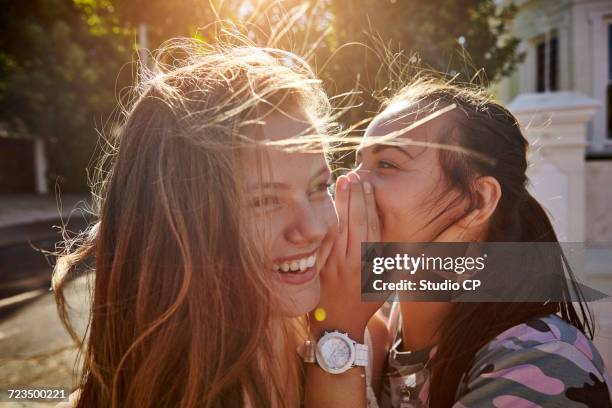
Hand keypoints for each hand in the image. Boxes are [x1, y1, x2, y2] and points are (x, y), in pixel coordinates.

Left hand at [310, 173, 383, 342]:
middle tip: (353, 175)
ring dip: (340, 203)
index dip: (371, 205)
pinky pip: (323, 240)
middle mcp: (353, 263)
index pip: (372, 227)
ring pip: (338, 227)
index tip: (368, 185)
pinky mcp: (319, 266)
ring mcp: (333, 264)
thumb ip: (395, 262)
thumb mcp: (386, 285)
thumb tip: (410, 241)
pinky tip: (325, 204)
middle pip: (355, 223)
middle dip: (355, 197)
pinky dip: (325, 220)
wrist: (337, 326)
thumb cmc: (364, 302)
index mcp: (371, 265)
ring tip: (341, 182)